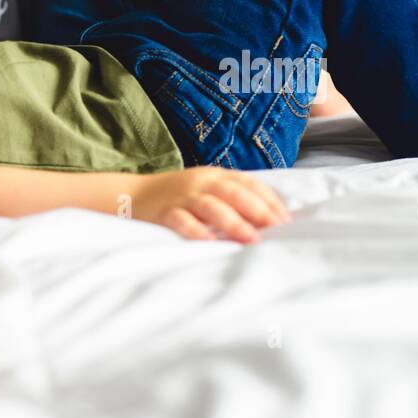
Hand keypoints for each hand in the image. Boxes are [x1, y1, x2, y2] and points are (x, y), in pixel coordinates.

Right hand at [132, 166, 291, 241]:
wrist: (132, 195)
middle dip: (257, 211)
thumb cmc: (178, 197)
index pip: (249, 184)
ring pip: (211, 206)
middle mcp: (201, 182)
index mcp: (216, 175)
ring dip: (234, 222)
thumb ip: (232, 198)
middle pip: (234, 193)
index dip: (269, 201)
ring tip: (251, 239)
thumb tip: (268, 220)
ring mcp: (182, 196)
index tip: (286, 220)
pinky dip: (196, 231)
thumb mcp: (207, 189)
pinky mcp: (164, 212)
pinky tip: (210, 242)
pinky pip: (182, 221)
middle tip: (275, 229)